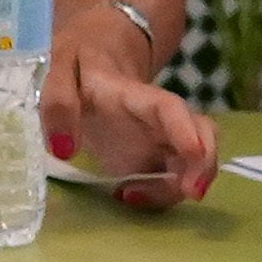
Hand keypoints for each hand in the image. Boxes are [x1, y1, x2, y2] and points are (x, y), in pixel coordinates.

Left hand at [41, 7, 217, 205]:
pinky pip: (173, 181)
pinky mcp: (154, 160)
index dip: (186, 130)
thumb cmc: (77, 66)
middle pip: (202, 136)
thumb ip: (58, 104)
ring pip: (193, 163)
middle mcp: (158, 119)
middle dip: (204, 166)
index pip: (169, 108)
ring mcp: (161, 141)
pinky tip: (126, 196)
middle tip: (188, 194)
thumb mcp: (57, 72)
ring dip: (174, 189)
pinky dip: (160, 197)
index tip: (195, 153)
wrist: (92, 64)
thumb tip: (64, 149)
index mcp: (134, 94)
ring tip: (129, 197)